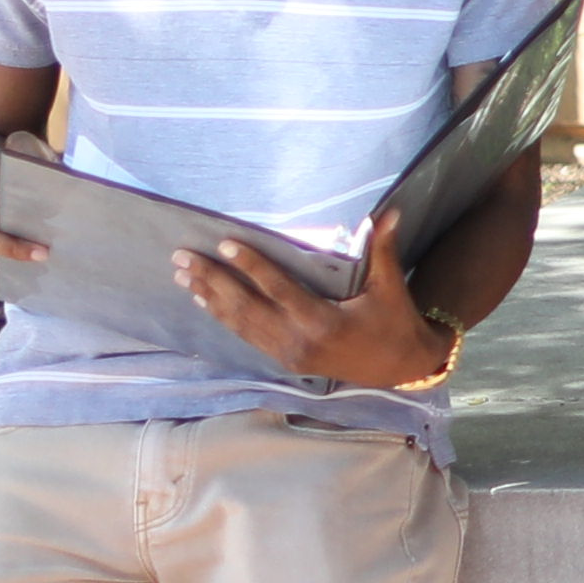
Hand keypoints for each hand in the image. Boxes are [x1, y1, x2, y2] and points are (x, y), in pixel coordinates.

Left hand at [177, 205, 457, 391]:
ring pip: (240, 324)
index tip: (225, 244)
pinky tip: (204, 300)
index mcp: (322, 322)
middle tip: (182, 257)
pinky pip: (247, 336)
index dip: (251, 266)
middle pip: (246, 307)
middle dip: (212, 280)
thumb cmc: (395, 323)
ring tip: (182, 276)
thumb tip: (390, 212)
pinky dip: (223, 317)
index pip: (278, 288)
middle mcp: (298, 340)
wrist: (401, 370)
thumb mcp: (390, 287)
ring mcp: (288, 354)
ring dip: (210, 298)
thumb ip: (383, 249)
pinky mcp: (285, 361)